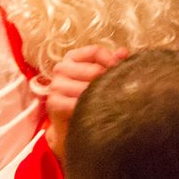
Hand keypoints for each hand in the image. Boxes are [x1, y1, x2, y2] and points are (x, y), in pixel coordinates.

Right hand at [45, 45, 127, 160]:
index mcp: (72, 57)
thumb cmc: (86, 97)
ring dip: (99, 97)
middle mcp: (61, 68)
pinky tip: (94, 112)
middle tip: (117, 92)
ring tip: (107, 103)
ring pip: (87, 87)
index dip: (111, 60)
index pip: (95, 51)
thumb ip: (111, 62)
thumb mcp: (97, 76)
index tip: (121, 71)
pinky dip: (88, 108)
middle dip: (107, 81)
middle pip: (94, 70)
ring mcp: (56, 85)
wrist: (69, 127)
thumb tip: (123, 52)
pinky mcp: (55, 103)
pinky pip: (78, 103)